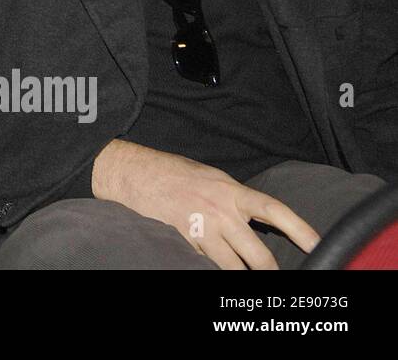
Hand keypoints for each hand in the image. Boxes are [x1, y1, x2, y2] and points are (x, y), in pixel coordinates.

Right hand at [91, 139, 319, 269]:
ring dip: (241, 276)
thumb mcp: (211, 176)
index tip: (319, 246)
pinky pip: (204, 265)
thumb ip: (234, 197)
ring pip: (233, 268)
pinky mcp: (183, 243)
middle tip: (277, 279)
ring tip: (247, 279)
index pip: (275, 210)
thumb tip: (255, 214)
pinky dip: (211, 269)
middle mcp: (220, 212)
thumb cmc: (171, 171)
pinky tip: (213, 268)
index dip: (300, 230)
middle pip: (258, 255)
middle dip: (270, 272)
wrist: (132, 173)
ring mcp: (201, 231)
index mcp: (231, 191)